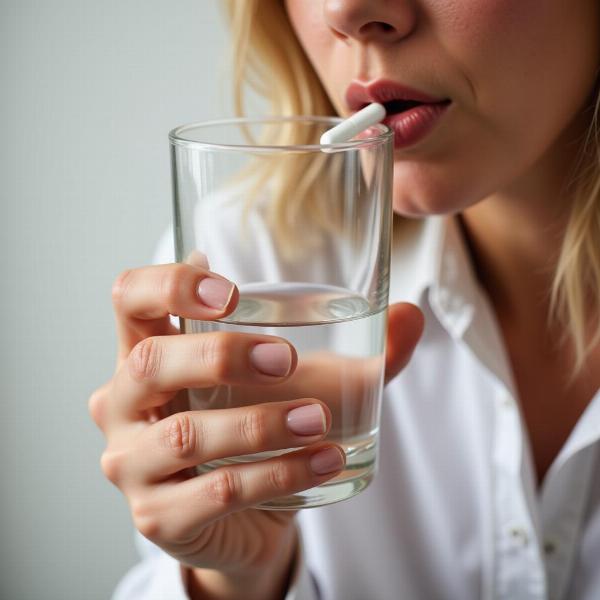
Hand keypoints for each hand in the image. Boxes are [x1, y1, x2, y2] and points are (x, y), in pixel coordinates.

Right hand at [89, 263, 422, 598]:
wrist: (245, 517)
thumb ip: (353, 353)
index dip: (169, 285)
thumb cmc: (257, 432)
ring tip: (321, 420)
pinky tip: (323, 462)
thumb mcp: (296, 383)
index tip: (230, 292)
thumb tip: (412, 317)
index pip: (130, 299)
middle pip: (149, 363)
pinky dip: (277, 473)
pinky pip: (217, 491)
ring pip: (186, 434)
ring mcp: (133, 464)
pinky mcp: (159, 516)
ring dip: (262, 424)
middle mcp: (123, 404)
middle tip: (284, 359)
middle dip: (222, 355)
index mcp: (147, 353)